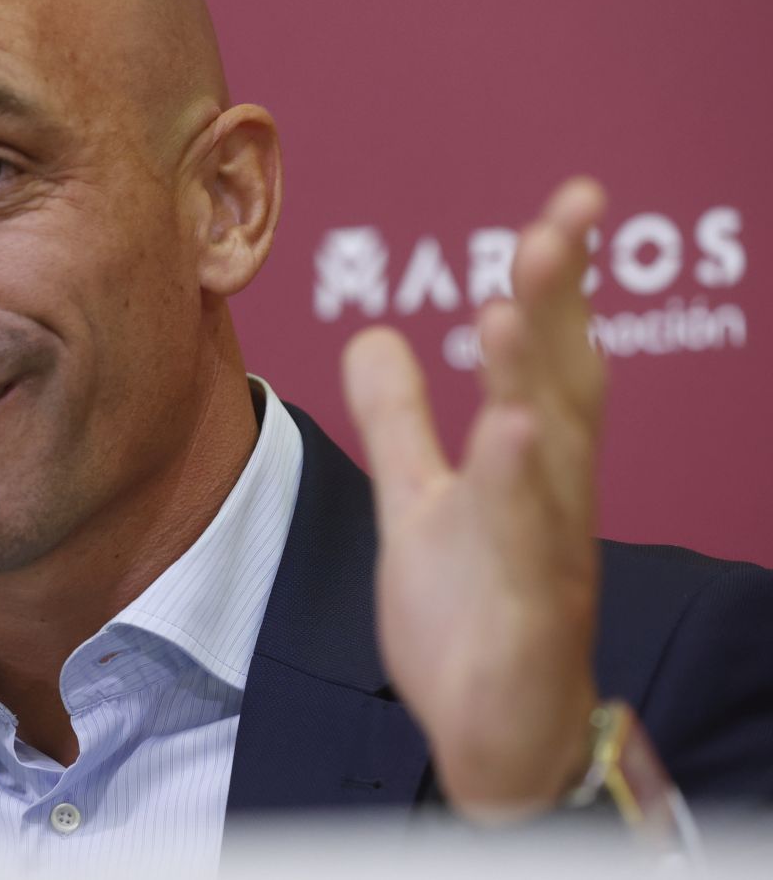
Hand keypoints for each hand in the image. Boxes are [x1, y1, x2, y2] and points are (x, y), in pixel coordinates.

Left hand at [342, 177, 606, 819]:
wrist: (495, 736)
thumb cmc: (472, 613)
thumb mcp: (418, 500)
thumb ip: (399, 421)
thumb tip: (376, 335)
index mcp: (528, 464)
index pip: (546, 357)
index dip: (555, 285)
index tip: (566, 207)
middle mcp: (550, 496)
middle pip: (560, 386)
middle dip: (559, 304)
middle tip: (556, 222)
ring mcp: (544, 552)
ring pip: (547, 457)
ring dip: (530, 380)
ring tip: (508, 309)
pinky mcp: (526, 612)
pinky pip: (526, 543)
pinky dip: (520, 485)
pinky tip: (513, 432)